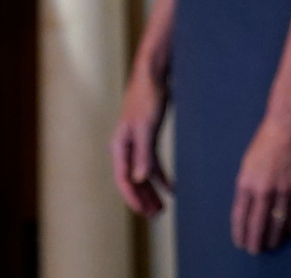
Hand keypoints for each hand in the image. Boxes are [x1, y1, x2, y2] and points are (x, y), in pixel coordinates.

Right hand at [110, 67, 170, 216]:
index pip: (124, 179)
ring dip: (151, 190)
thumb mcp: (146, 127)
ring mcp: (135, 142)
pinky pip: (151, 162)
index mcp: (119, 146)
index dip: (134, 198)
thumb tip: (140, 180)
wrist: (153, 74)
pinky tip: (171, 186)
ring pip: (142, 174)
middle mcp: (124, 147)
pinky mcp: (147, 136)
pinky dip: (160, 175)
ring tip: (162, 207)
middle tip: (156, 216)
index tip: (145, 213)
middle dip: (143, 199)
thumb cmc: (147, 98)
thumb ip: (143, 154)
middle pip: (132, 180)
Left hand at [231, 111, 290, 252]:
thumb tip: (249, 210)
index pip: (240, 218)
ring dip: (276, 236)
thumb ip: (248, 187)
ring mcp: (286, 188)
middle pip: (259, 225)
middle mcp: (264, 189)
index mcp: (246, 183)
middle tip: (257, 250)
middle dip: (257, 242)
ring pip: (280, 222)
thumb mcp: (248, 163)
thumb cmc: (266, 139)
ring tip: (274, 244)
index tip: (241, 244)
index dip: (241, 234)